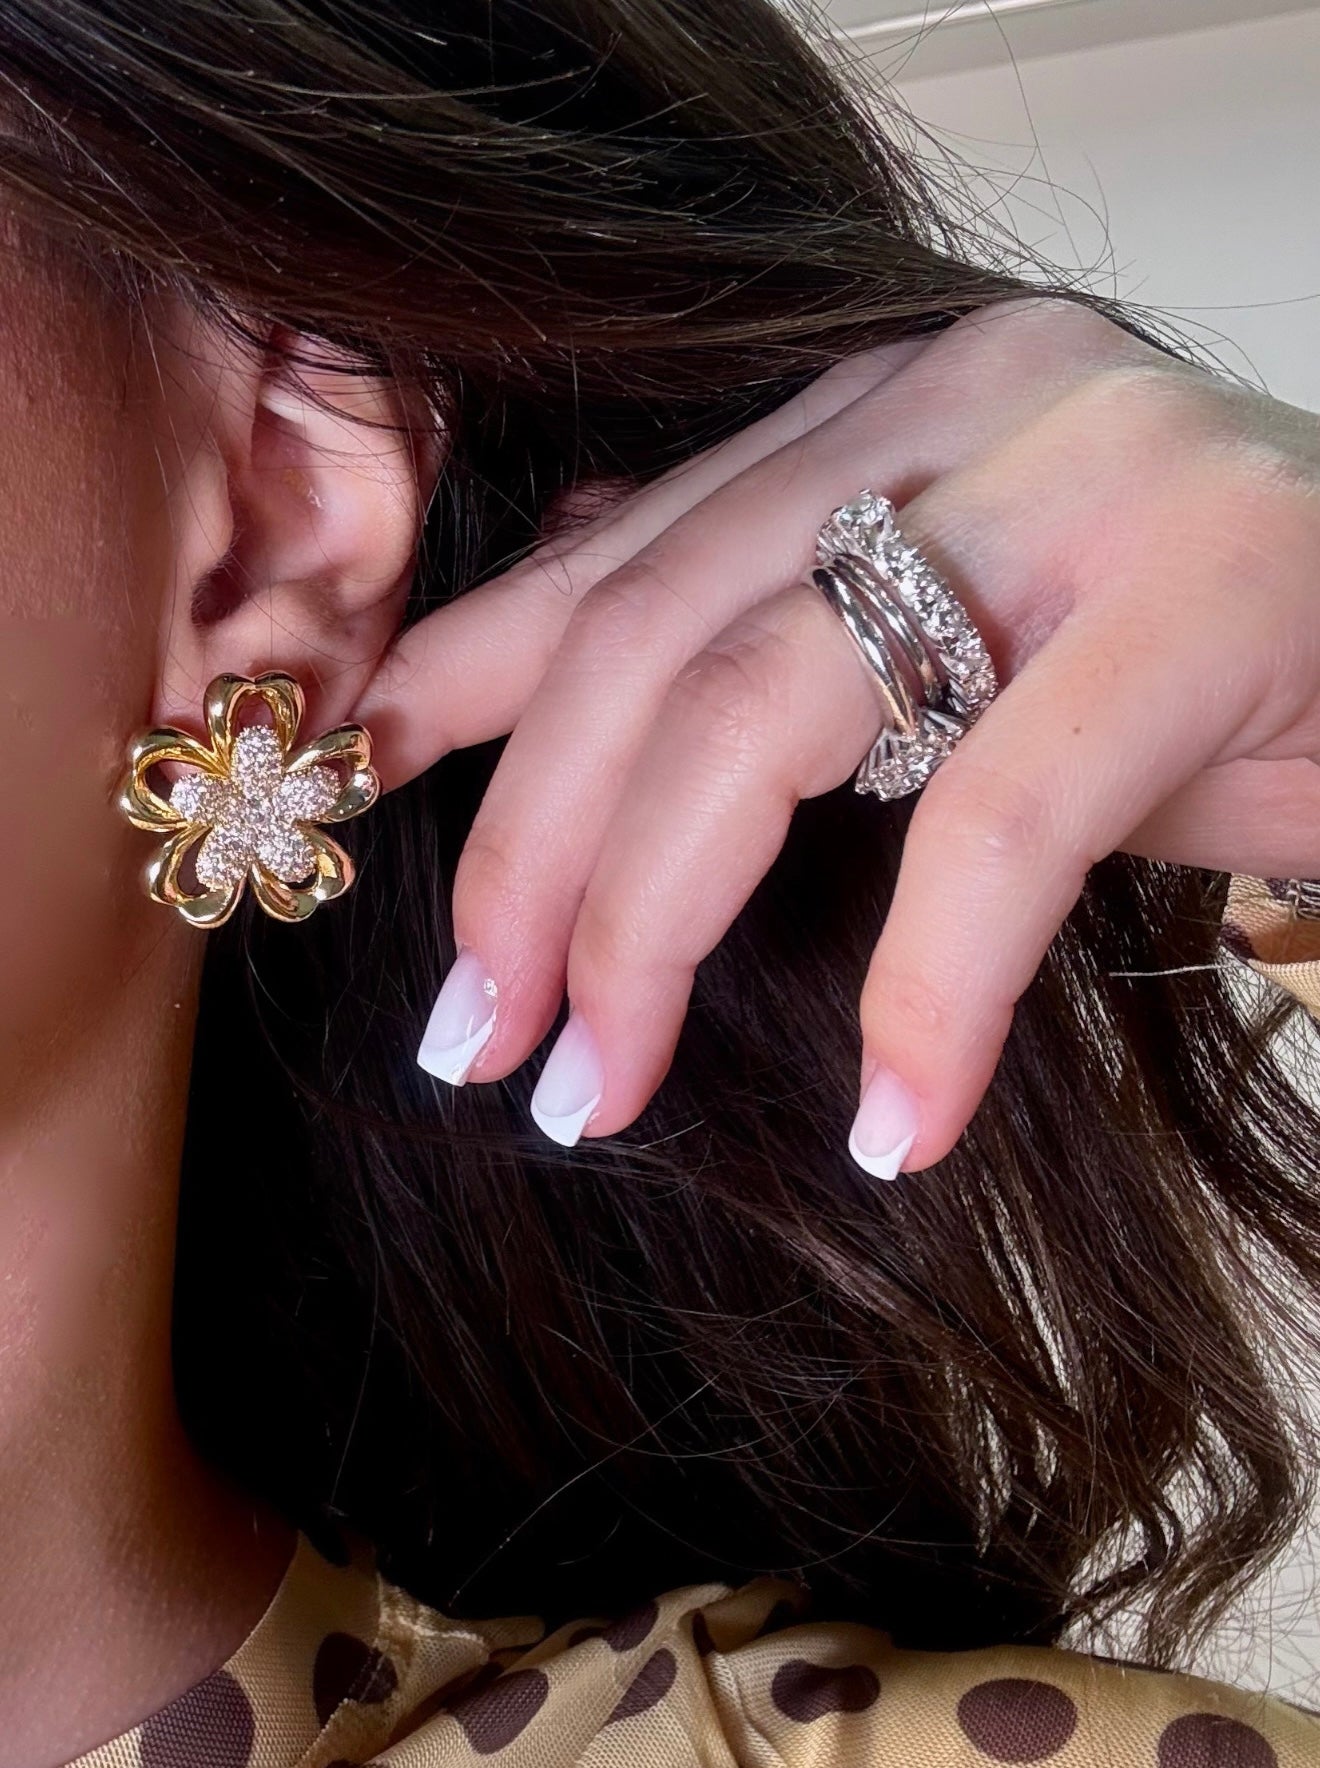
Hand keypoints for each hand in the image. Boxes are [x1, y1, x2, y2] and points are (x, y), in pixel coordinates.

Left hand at [356, 298, 1319, 1173]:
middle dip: (531, 857)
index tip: (358, 794)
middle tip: (477, 1036)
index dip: (470, 675)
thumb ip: (786, 638)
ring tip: (593, 1091)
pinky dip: (927, 990)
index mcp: (886, 404)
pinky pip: (999, 817)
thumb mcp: (963, 655)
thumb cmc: (1204, 679)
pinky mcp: (1215, 583)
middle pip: (655, 637)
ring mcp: (1083, 473)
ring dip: (647, 926)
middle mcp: (962, 397)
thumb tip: (577, 680)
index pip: (627, 548)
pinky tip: (894, 1124)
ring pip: (767, 705)